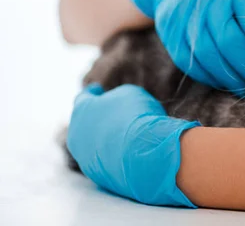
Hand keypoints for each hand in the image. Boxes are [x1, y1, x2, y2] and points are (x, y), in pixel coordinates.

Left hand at [67, 84, 198, 206]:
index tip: (97, 90)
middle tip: (112, 114)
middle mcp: (77, 136)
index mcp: (81, 111)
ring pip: (93, 145)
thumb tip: (114, 104)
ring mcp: (85, 159)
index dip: (92, 94)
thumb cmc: (136, 118)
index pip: (83, 98)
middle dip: (97, 119)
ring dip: (105, 139)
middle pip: (85, 124)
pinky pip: (106, 161)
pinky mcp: (99, 177)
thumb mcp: (129, 94)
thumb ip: (115, 97)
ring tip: (125, 135)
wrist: (144, 154)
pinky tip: (130, 152)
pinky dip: (114, 155)